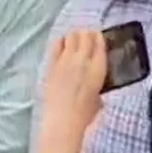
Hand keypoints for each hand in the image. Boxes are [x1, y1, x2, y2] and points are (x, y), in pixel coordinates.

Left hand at [39, 29, 107, 144]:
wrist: (64, 118)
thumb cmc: (85, 113)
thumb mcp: (98, 99)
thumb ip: (97, 88)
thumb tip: (95, 88)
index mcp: (97, 68)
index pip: (99, 45)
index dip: (99, 38)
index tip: (98, 35)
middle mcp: (82, 60)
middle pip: (85, 37)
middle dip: (87, 34)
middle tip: (87, 35)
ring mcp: (65, 61)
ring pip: (71, 38)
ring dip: (74, 36)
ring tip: (76, 37)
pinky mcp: (52, 64)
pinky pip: (56, 46)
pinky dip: (60, 42)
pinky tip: (62, 42)